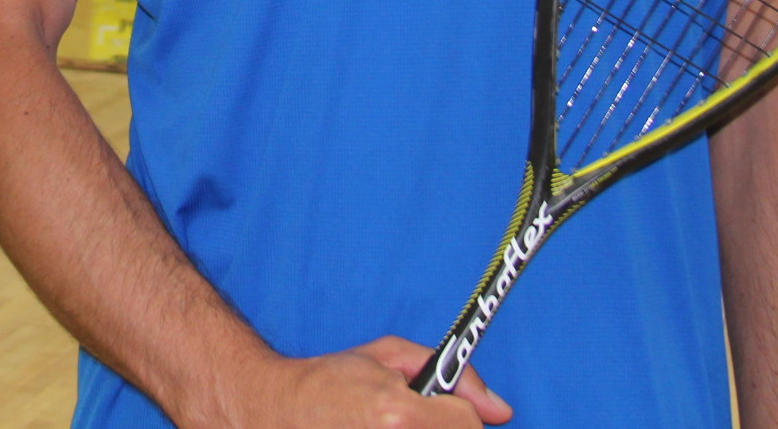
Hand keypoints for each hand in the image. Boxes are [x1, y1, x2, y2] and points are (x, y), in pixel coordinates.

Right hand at [223, 336, 511, 427]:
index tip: (435, 407)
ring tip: (391, 427)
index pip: (468, 424)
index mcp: (399, 415)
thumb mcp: (388, 355)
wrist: (277, 411)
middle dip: (443, 428)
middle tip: (411, 420)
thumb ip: (452, 375)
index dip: (456, 411)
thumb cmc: (330, 381)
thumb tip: (500, 410)